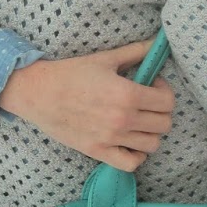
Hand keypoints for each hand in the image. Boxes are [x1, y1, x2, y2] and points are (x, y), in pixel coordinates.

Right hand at [0, 39, 174, 170]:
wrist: (38, 92)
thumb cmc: (71, 73)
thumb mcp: (105, 58)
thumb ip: (135, 52)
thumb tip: (156, 43)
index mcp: (127, 94)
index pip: (168, 102)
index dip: (165, 92)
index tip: (153, 86)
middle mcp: (123, 119)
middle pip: (164, 124)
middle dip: (160, 112)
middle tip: (147, 104)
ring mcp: (111, 138)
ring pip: (152, 145)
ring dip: (151, 133)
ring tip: (139, 122)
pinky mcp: (98, 151)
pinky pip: (131, 163)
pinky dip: (137, 156)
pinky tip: (130, 143)